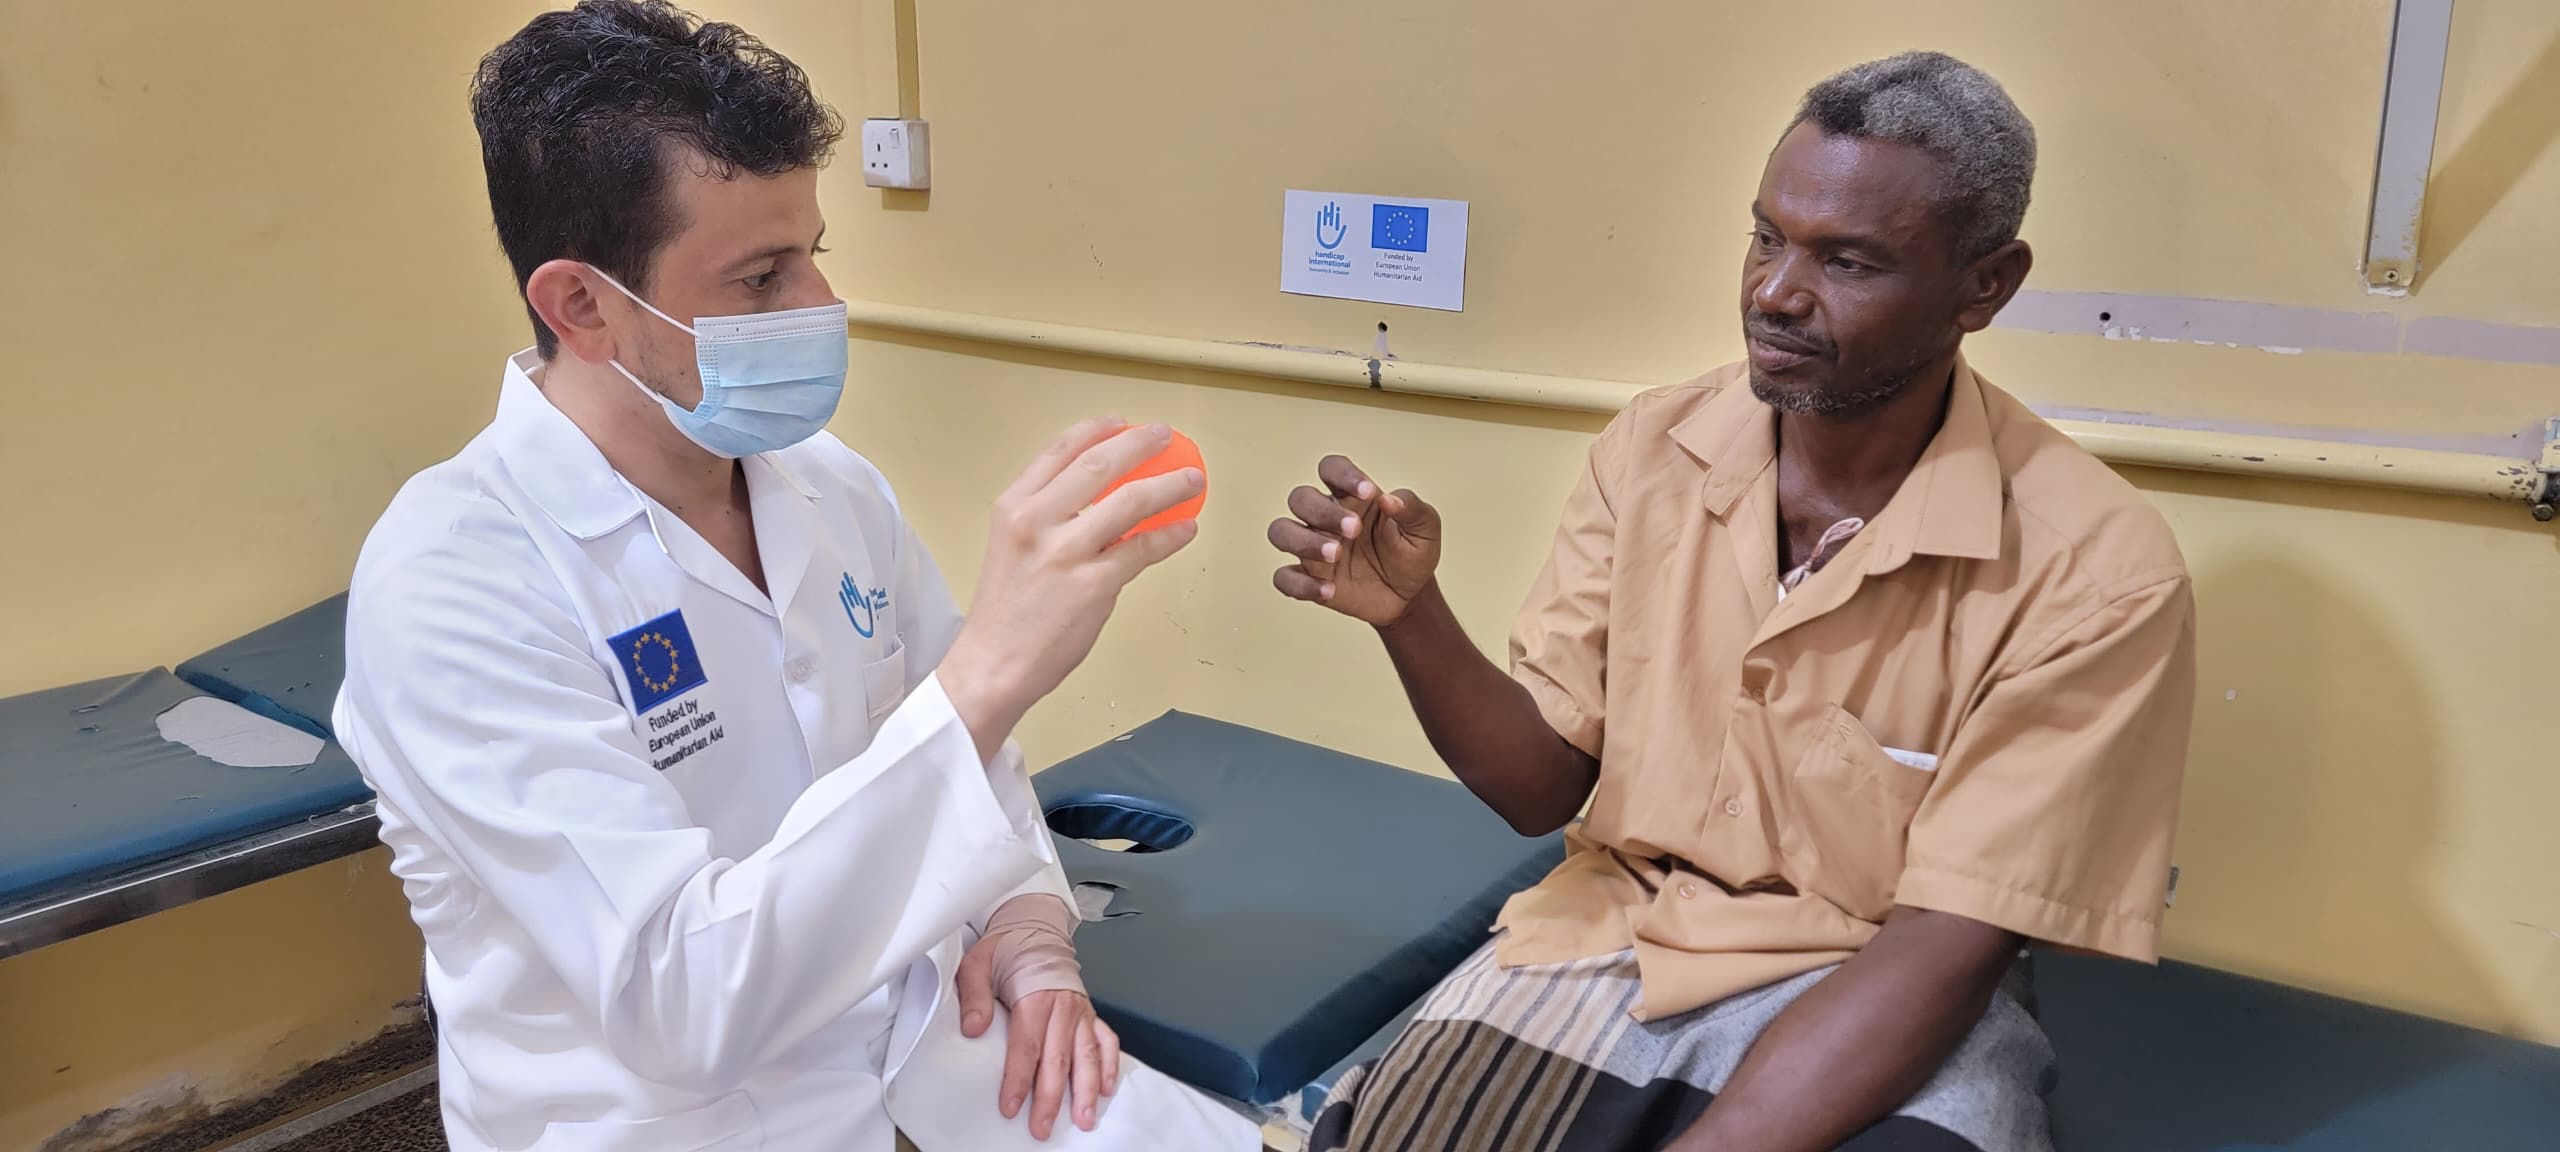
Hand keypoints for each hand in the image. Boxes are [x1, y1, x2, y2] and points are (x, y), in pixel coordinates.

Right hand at [941, 420, 1203, 758]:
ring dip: (1169, 486)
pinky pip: (1143, 549)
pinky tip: (1184, 530)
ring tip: (1192, 481)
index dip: (1096, 430)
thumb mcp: (1012, 546)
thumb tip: (1100, 500)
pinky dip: (1170, 535)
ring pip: (1130, 502)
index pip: (1059, 450)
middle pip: (1099, 465)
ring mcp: (1066, 553)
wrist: (993, 663)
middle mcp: (1037, 521)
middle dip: (1139, 444)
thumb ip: (1048, 518)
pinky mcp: (1093, 585)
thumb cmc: (1006, 611)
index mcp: (1014, 507)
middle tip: (1165, 437)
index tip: (1122, 422)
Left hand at [956, 938, 1121, 1138]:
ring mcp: (1081, 1011)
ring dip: (1087, 1090)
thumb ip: (974, 996)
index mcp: (1035, 996)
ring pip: (1088, 1055)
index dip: (1018, 1079)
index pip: (1026, 1046)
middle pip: (1058, 1059)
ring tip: (1085, 1118)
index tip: (1010, 1106)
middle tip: (1043, 1127)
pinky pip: (1107, 1041)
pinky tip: (1106, 1088)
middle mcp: (1063, 1007)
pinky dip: (1110, 1065)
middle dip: (1051, 1097)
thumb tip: (973, 1028)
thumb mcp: (977, 963)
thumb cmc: (1006, 949)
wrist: (1034, 928)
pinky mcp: (1090, 1013)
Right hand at [1268, 455, 1440, 625]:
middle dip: (1323, 512)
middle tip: (1354, 530)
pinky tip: (1329, 590)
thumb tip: (1389, 500)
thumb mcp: (1425, 528)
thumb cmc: (1412, 553)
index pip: (1331, 468)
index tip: (1368, 491)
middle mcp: (1325, 517)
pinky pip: (1284, 577)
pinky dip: (1300, 584)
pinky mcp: (1309, 579)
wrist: (1410, 595)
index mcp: (1351, 496)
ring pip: (1281, 531)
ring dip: (1303, 541)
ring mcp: (1312, 548)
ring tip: (1335, 555)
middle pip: (1300, 498)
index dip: (1343, 474)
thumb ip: (1412, 508)